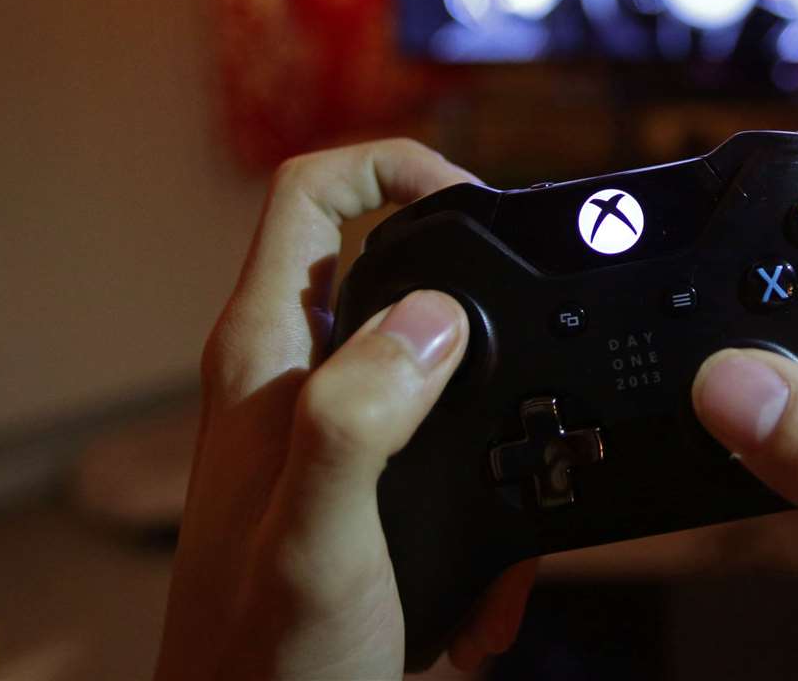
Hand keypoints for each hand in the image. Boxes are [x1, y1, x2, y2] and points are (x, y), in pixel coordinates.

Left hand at [156, 140, 535, 679]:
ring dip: (495, 420)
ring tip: (527, 496)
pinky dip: (486, 505)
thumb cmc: (260, 663)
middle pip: (383, 264)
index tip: (474, 201)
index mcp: (264, 359)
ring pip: (429, 366)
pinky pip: (443, 454)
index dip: (390, 167)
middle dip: (473, 290)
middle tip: (537, 325)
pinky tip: (493, 590)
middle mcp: (291, 380)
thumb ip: (359, 418)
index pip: (309, 196)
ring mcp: (325, 434)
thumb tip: (436, 317)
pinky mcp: (358, 489)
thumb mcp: (319, 537)